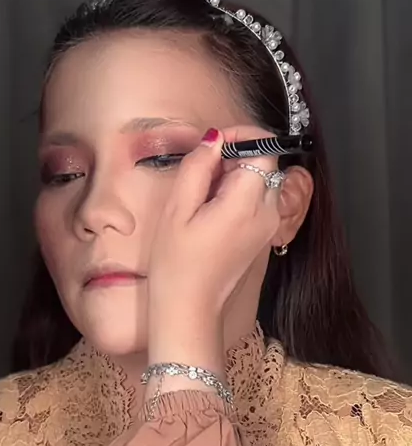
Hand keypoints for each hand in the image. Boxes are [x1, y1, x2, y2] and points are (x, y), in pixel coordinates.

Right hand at [147, 127, 281, 376]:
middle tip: (200, 172)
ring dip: (234, 176)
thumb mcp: (177, 208)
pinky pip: (257, 201)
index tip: (212, 144)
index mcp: (248, 203)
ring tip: (202, 195)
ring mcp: (268, 226)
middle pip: (264, 163)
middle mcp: (267, 212)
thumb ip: (198, 166)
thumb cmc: (177, 264)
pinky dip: (237, 195)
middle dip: (234, 156)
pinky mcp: (262, 236)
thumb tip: (213, 139)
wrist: (189, 308)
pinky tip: (210, 212)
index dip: (239, 136)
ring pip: (261, 181)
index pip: (264, 147)